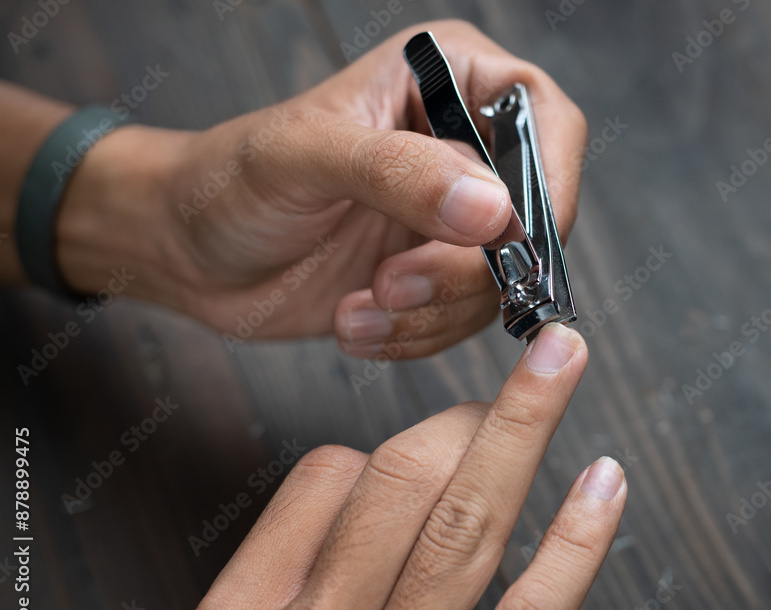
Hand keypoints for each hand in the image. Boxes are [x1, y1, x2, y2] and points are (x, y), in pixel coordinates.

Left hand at [59, 20, 586, 356]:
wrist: (189, 250)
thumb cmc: (231, 179)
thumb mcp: (306, 158)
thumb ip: (400, 174)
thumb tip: (494, 211)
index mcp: (444, 80)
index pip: (543, 118)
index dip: (549, 184)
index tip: (513, 243)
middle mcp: (461, 147)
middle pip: (531, 216)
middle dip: (465, 268)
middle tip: (393, 281)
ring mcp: (450, 218)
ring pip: (500, 280)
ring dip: (432, 311)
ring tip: (361, 306)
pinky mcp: (434, 276)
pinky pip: (463, 321)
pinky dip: (416, 336)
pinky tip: (357, 323)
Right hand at [186, 325, 626, 609]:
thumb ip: (294, 578)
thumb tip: (377, 486)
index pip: (323, 474)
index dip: (386, 444)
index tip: (427, 453)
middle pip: (401, 479)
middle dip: (470, 416)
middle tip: (518, 385)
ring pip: (466, 525)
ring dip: (523, 430)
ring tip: (562, 365)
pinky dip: (575, 545)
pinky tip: (605, 482)